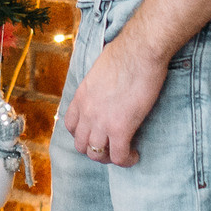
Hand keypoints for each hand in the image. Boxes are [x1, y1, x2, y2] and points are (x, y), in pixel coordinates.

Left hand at [62, 32, 167, 166]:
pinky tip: (134, 155)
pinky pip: (119, 156)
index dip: (83, 134)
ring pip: (96, 154)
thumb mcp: (100, 71)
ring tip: (123, 153)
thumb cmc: (125, 53)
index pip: (70, 125)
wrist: (139, 51)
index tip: (98, 134)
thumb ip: (98, 86)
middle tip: (112, 147)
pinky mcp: (121, 128)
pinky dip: (126, 160)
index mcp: (81, 96)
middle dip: (95, 150)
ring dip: (109, 158)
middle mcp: (87, 111)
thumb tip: (107, 89)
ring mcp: (101, 121)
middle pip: (81, 144)